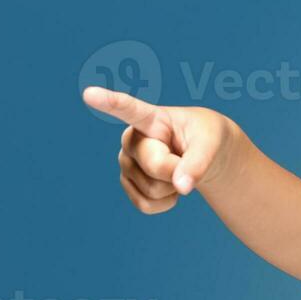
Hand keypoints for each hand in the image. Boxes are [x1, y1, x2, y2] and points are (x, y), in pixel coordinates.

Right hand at [81, 86, 238, 213]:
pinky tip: (170, 186)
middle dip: (178, 169)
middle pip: (156, 166)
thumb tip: (181, 187)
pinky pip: (146, 205)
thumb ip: (198, 163)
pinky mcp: (127, 184)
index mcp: (150, 118)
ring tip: (176, 167)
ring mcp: (126, 163)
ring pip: (152, 190)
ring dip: (174, 186)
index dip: (109, 102)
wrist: (202, 155)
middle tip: (186, 158)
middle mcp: (131, 139)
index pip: (128, 109)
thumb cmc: (206, 140)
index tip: (90, 94)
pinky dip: (167, 203)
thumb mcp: (211, 145)